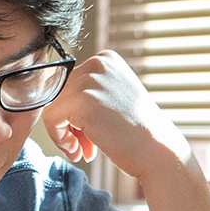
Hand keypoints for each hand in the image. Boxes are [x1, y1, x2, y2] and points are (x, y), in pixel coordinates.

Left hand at [40, 50, 191, 179]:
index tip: (88, 133)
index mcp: (106, 59)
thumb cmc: (137, 133)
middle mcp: (97, 63)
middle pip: (58, 94)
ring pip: (51, 106)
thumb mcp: (112, 100)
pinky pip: (51, 119)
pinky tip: (80, 150)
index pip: (68, 84)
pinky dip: (60, 138)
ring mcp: (90, 79)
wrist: (158, 151)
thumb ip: (86, 95)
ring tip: (82, 149)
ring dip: (63, 133)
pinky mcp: (83, 100)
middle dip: (68, 124)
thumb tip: (53, 105)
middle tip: (85, 146)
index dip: (73, 113)